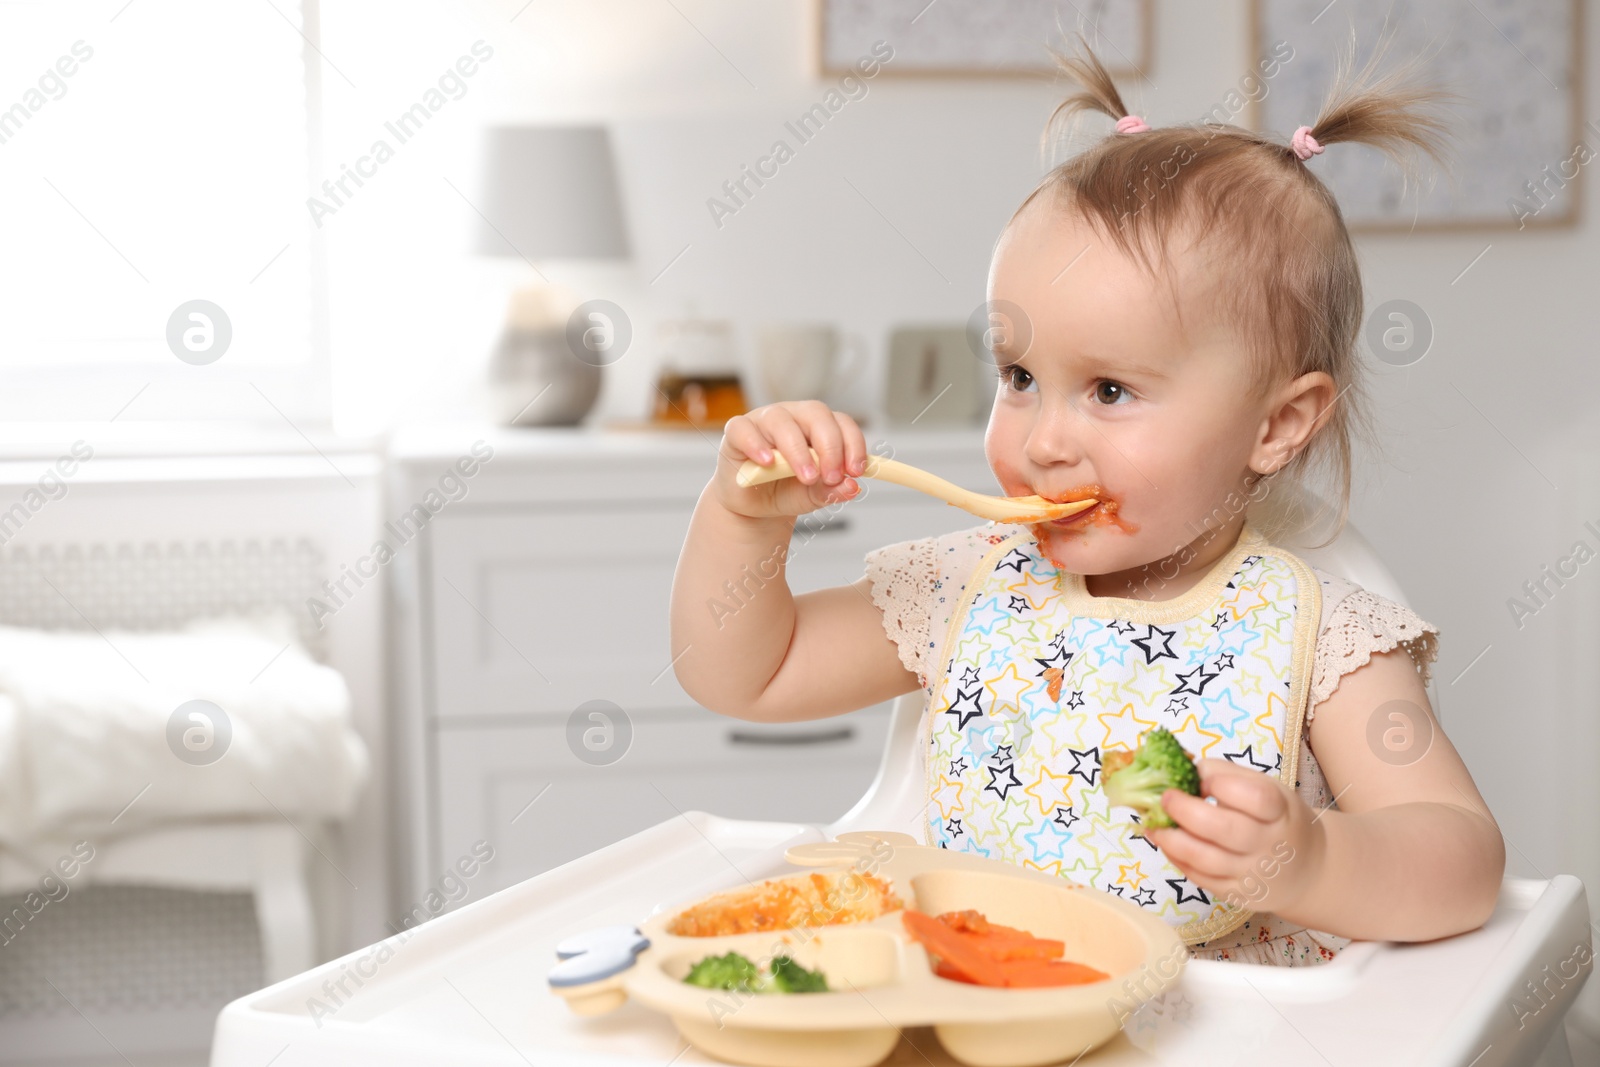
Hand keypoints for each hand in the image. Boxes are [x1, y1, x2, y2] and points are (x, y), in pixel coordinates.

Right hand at [713, 401, 867, 520]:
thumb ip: (831, 491)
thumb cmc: (785, 491)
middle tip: (833, 477)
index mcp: (817, 426)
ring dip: (798, 451)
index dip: (853, 444)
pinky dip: (756, 444)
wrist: (753, 506)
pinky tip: (767, 462)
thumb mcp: (813, 496)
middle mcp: (793, 416)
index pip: (841, 423)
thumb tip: (851, 487)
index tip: (857, 471)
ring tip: (807, 477)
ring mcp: (763, 421)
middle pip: (816, 414)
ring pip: (782, 421)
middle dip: (829, 446)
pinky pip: (744, 429)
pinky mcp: (736, 432)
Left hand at [1141, 758, 1326, 916]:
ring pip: (1207, 859)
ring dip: (1172, 840)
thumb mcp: (1265, 787)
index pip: (1256, 798)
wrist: (1305, 868)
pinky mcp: (1239, 896)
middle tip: (1165, 799)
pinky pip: (1202, 879)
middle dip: (1186, 812)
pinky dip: (1178, 860)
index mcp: (1280, 811)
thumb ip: (1226, 773)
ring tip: (1153, 825)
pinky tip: (1167, 844)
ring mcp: (1255, 874)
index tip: (1204, 781)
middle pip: (1225, 830)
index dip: (1224, 785)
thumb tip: (1185, 770)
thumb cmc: (1276, 818)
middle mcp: (1270, 845)